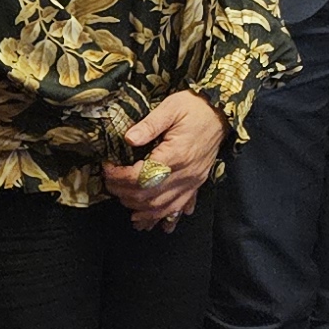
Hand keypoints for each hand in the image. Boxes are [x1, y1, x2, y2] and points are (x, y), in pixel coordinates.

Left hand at [103, 90, 226, 230]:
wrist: (221, 113)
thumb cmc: (195, 108)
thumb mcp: (171, 107)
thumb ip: (148, 124)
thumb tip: (128, 138)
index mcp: (176, 155)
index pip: (141, 176)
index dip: (119, 176)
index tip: (107, 167)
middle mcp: (185, 174)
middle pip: (148, 196)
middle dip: (123, 193)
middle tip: (110, 182)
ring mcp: (192, 182)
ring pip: (162, 207)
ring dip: (139, 209)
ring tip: (123, 201)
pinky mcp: (196, 184)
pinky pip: (178, 208)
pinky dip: (162, 217)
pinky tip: (150, 221)